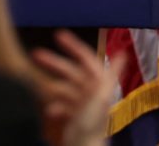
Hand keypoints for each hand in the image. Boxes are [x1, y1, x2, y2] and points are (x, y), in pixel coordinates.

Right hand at [31, 29, 124, 145]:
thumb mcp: (100, 96)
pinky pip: (62, 104)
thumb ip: (109, 75)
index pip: (86, 58)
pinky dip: (55, 104)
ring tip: (37, 84)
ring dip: (51, 85)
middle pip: (71, 71)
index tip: (57, 35)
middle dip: (53, 62)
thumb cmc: (91, 123)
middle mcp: (92, 91)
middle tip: (35, 53)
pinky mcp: (75, 116)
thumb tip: (123, 54)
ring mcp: (83, 104)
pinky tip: (50, 109)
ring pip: (64, 87)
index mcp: (99, 83)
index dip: (73, 46)